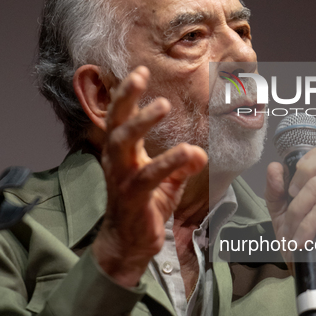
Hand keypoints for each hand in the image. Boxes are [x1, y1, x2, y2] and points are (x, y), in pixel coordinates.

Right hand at [92, 66, 207, 287]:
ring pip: (125, 143)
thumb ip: (182, 164)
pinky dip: (170, 161)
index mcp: (122, 153)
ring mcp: (121, 178)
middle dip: (125, 97)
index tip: (140, 70)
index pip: (120, 117)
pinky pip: (150, 174)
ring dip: (143, 121)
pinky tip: (190, 152)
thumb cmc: (144, 208)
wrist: (129, 245)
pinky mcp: (132, 197)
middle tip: (139, 76)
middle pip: (115, 122)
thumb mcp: (166, 182)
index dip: (127, 94)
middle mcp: (116, 161)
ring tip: (163, 105)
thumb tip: (200, 152)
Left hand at [265, 146, 315, 299]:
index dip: (306, 159)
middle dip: (303, 171)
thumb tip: (275, 168)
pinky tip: (301, 242)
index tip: (289, 184)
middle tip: (291, 197)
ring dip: (297, 211)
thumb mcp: (283, 218)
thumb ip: (276, 192)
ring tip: (293, 234)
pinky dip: (305, 227)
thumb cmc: (307, 251)